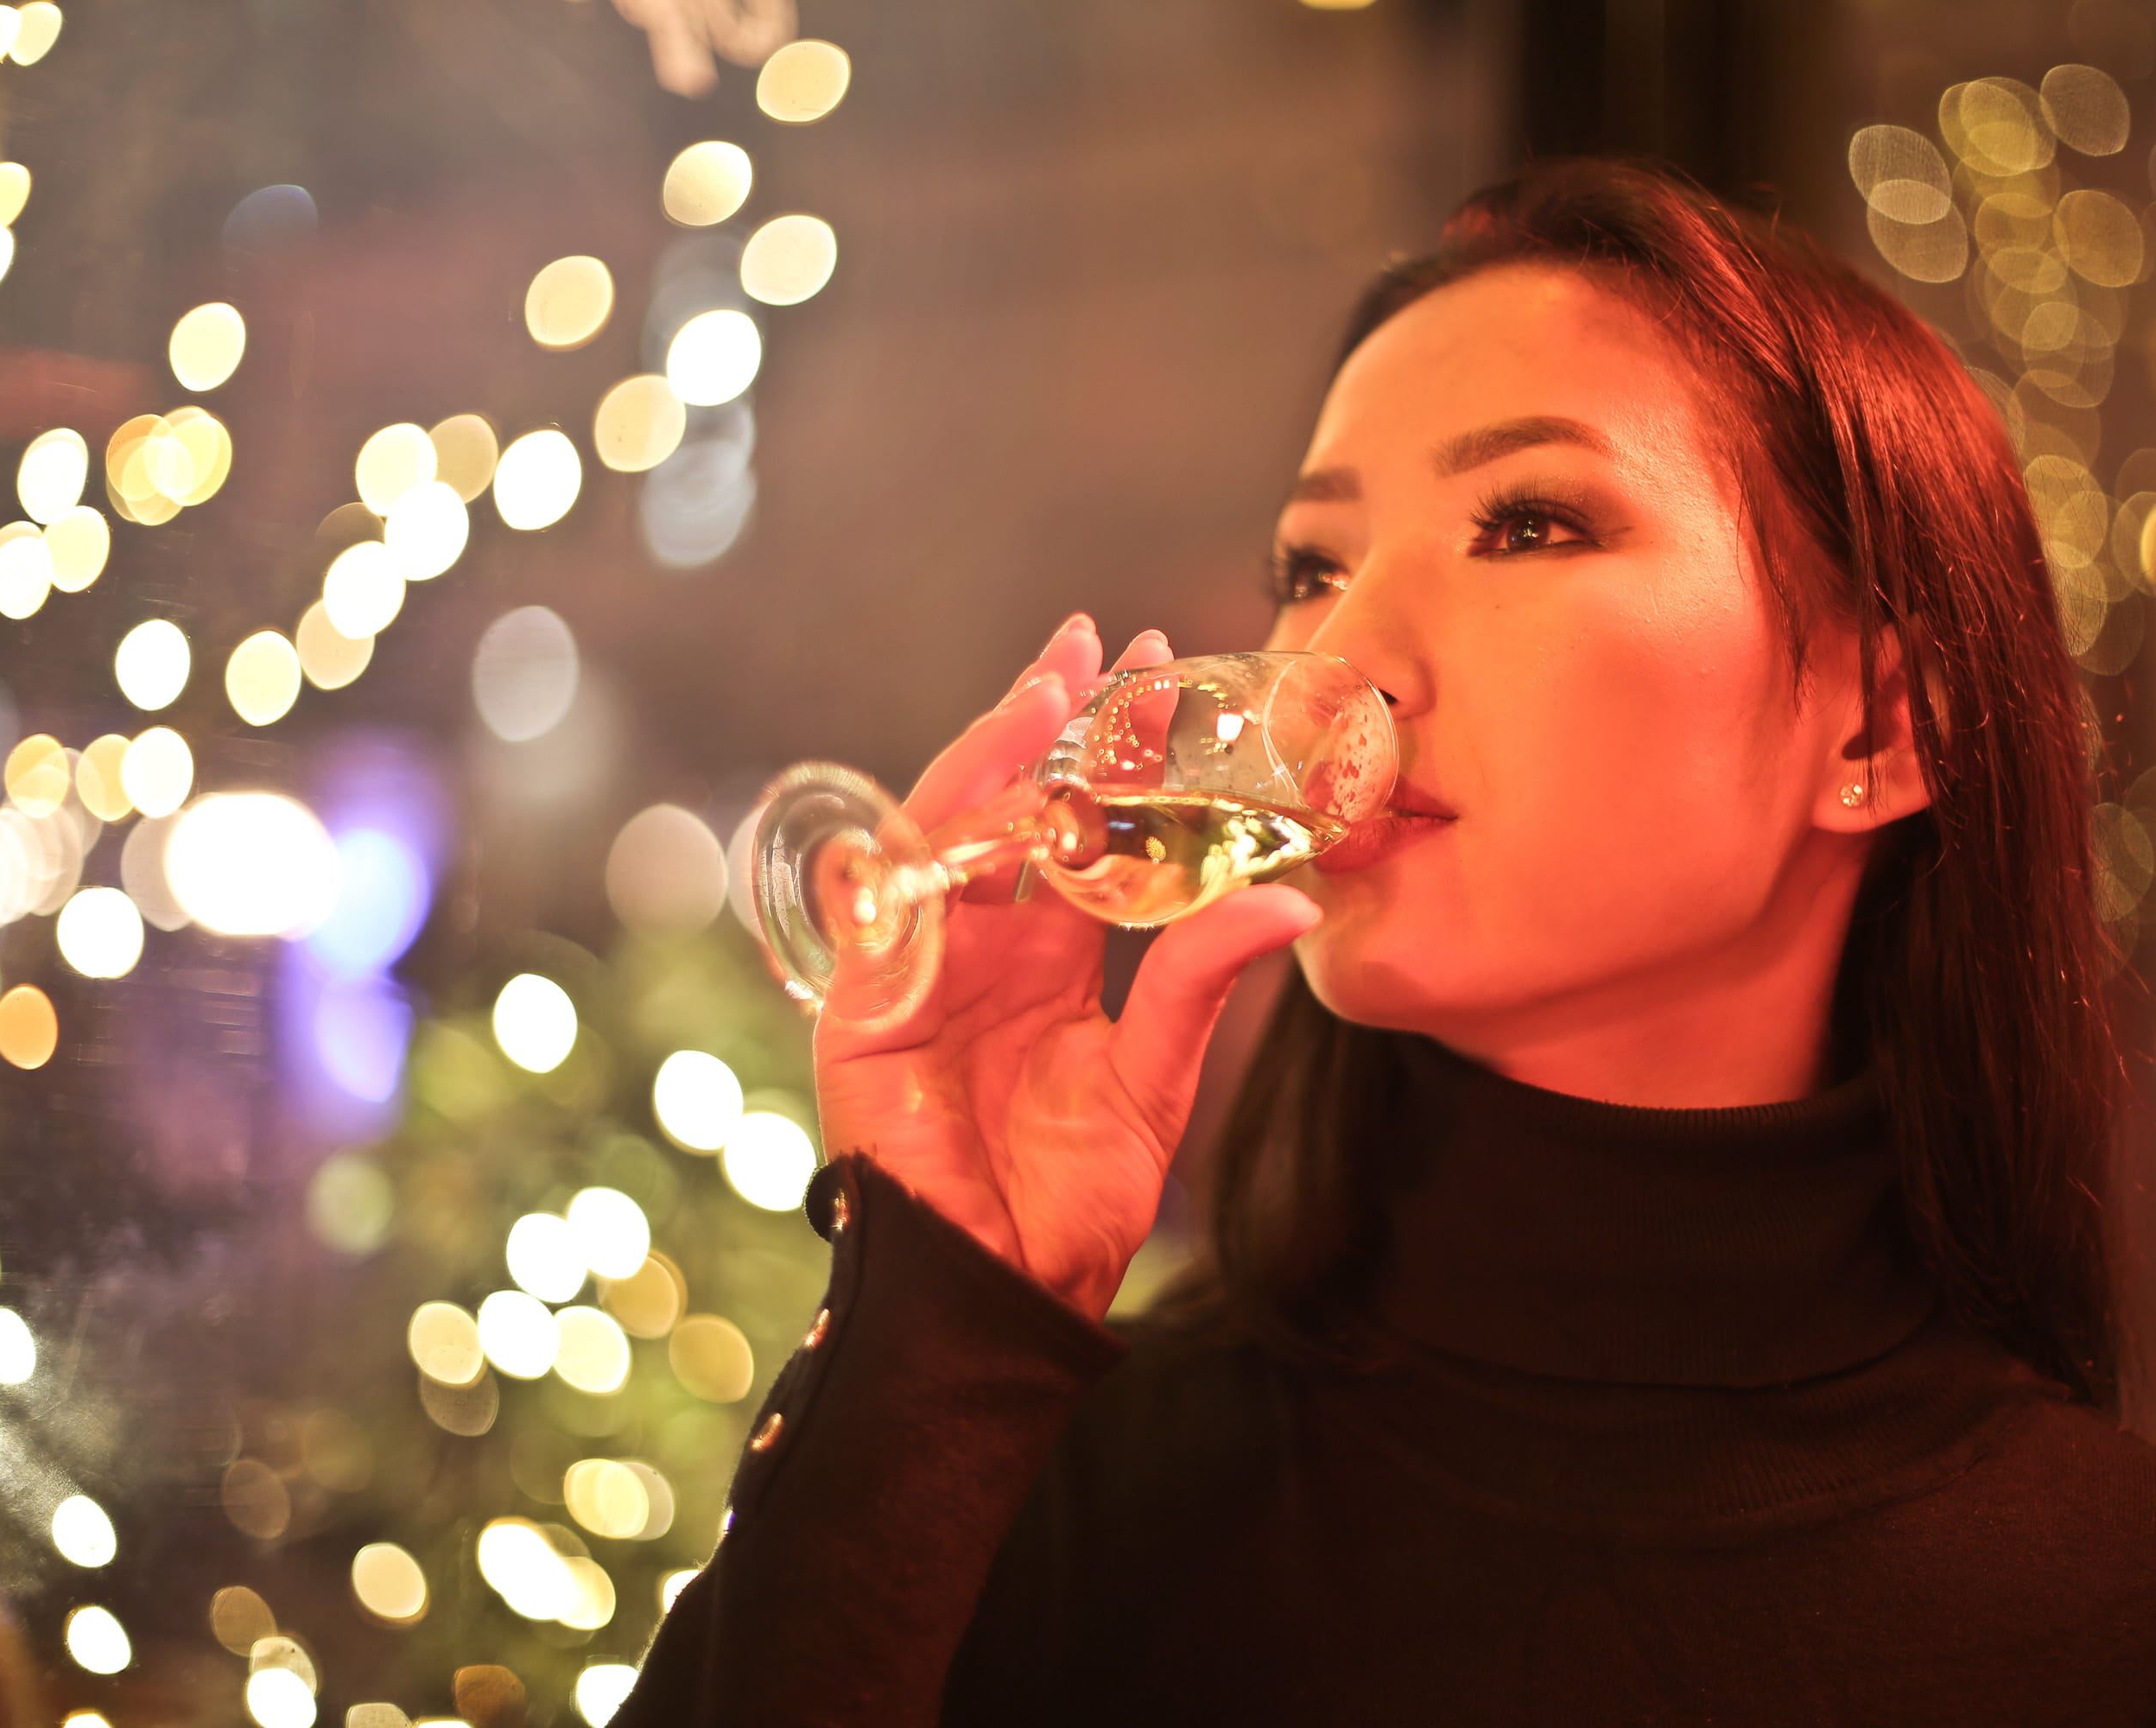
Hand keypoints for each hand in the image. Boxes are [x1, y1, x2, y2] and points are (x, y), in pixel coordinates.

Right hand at [810, 616, 1320, 1317]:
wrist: (1006, 1294)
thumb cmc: (1073, 1203)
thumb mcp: (1156, 1076)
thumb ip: (1201, 980)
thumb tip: (1292, 901)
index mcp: (1045, 958)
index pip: (1074, 829)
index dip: (1107, 751)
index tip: (1155, 665)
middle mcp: (978, 948)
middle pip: (1004, 808)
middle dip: (1045, 722)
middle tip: (1099, 644)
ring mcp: (916, 973)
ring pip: (943, 837)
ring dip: (989, 759)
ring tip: (1045, 692)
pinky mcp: (863, 1016)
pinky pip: (888, 918)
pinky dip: (922, 857)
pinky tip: (969, 800)